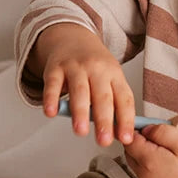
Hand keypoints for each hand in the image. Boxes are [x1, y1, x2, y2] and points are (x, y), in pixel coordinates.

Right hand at [33, 24, 136, 146]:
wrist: (71, 37)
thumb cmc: (94, 65)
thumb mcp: (110, 78)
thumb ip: (114, 104)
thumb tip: (120, 135)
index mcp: (114, 74)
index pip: (124, 99)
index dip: (126, 119)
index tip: (125, 138)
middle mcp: (97, 69)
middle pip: (103, 96)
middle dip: (104, 120)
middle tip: (104, 140)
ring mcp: (75, 67)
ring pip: (79, 91)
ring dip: (80, 112)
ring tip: (80, 131)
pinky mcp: (55, 68)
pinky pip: (53, 84)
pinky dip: (51, 98)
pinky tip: (52, 112)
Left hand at [123, 121, 177, 177]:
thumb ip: (159, 131)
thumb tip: (145, 130)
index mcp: (149, 163)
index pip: (130, 141)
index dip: (138, 130)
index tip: (151, 127)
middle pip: (131, 154)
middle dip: (141, 143)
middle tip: (162, 138)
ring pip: (138, 165)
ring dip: (146, 156)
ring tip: (169, 152)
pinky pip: (146, 176)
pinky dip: (152, 168)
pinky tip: (170, 165)